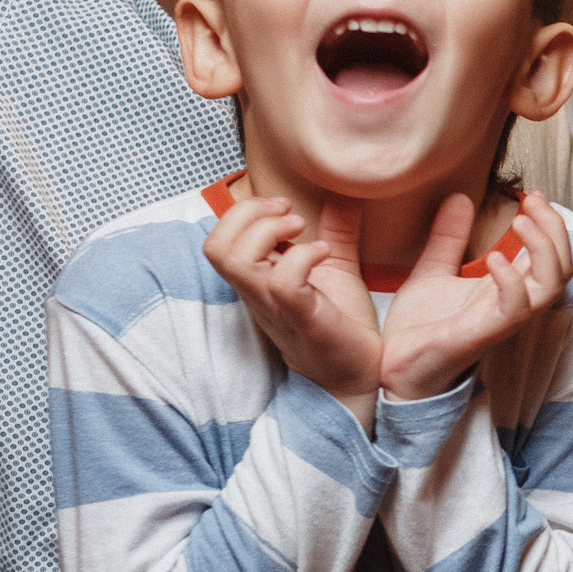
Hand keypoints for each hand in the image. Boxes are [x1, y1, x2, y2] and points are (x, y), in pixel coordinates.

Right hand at [202, 194, 379, 404]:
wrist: (357, 375)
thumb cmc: (342, 325)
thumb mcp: (337, 268)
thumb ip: (337, 232)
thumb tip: (343, 196)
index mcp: (258, 279)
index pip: (218, 241)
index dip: (242, 213)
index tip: (284, 207)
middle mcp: (257, 294)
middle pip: (215, 247)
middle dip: (247, 214)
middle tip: (289, 213)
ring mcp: (275, 308)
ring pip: (237, 263)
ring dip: (268, 232)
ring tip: (302, 229)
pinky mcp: (302, 320)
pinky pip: (282, 284)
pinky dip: (301, 257)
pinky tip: (323, 253)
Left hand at [378, 193, 572, 400]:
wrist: (392, 368)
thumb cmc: (418, 328)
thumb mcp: (432, 271)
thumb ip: (448, 237)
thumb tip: (458, 196)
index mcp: (506, 290)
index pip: (550, 256)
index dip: (550, 224)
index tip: (532, 194)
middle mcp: (513, 305)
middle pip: (562, 268)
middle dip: (555, 229)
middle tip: (534, 200)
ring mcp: (502, 321)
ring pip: (551, 286)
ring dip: (544, 249)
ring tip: (521, 221)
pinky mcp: (484, 334)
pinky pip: (515, 309)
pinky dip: (512, 281)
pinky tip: (494, 258)